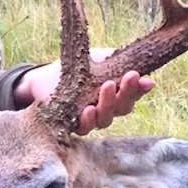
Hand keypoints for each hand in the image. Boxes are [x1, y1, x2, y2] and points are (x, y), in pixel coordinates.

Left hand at [13, 52, 153, 134]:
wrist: (45, 76)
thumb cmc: (76, 67)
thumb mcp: (99, 60)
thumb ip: (117, 63)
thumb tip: (142, 70)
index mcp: (116, 94)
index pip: (133, 94)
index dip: (140, 88)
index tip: (142, 77)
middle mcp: (107, 109)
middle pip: (123, 107)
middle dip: (128, 91)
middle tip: (129, 76)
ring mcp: (91, 119)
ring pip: (106, 119)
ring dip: (109, 103)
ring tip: (108, 86)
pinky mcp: (73, 126)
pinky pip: (84, 128)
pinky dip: (88, 120)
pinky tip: (89, 110)